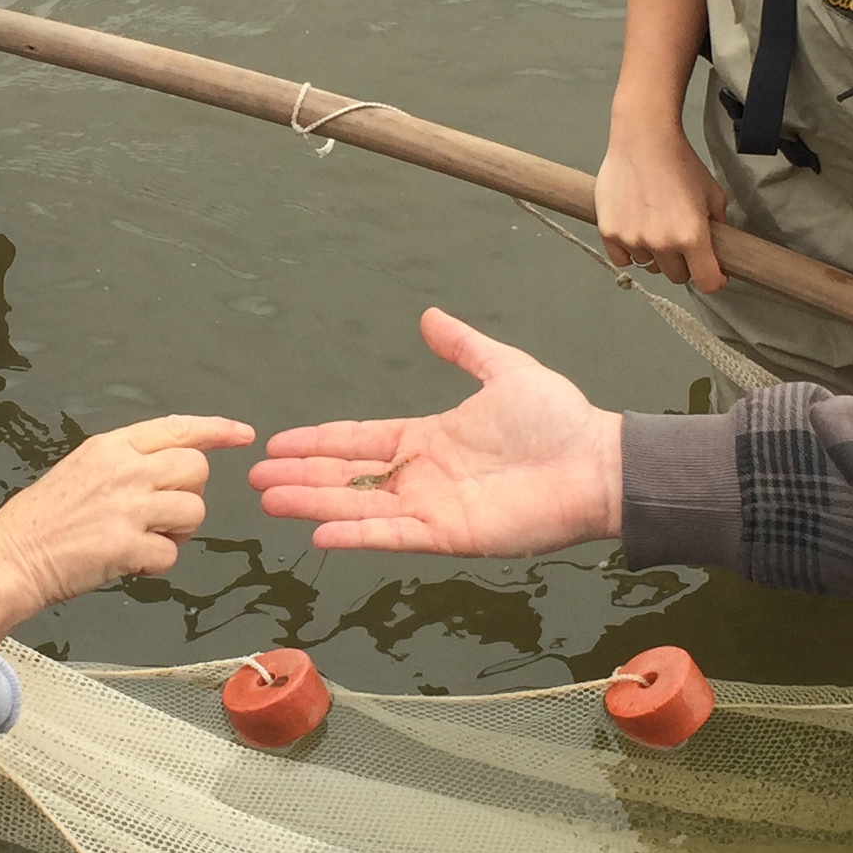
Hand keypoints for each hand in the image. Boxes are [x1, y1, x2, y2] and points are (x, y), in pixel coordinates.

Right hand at [0, 414, 255, 638]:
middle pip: (196, 469)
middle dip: (190, 492)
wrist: (11, 558)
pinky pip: (171, 554)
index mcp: (111, 447)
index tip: (242, 434)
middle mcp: (124, 470)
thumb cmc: (41, 520)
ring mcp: (128, 507)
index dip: (216, 429)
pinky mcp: (127, 546)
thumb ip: (124, 463)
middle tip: (164, 513)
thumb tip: (168, 469)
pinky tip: (131, 562)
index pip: (177, 427)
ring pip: (194, 512)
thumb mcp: (81, 469)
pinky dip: (157, 564)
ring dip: (178, 532)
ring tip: (145, 539)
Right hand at [250, 309, 620, 553]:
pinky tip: (320, 535)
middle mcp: (422, 476)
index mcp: (429, 439)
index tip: (277, 443)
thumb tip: (429, 317)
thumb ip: (463, 347)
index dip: (318, 442)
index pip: (359, 441)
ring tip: (270, 502)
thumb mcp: (503, 369)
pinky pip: (394, 535)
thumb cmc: (558, 419)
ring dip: (314, 505)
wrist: (597, 463)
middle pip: (347, 478)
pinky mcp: (450, 535)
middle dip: (300, 477)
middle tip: (255, 479)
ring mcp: (432, 508)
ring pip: (359, 507)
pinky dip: (357, 535)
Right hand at [596, 121, 730, 293]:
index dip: (713, 279)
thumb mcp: (712, 192)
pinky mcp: (610, 232)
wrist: (643, 139)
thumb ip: (718, 224)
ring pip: (649, 265)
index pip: (707, 282)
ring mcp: (633, 239)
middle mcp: (662, 243)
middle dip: (682, 263)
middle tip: (680, 241)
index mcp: (692, 236)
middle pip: (676, 276)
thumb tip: (718, 245)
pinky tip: (635, 229)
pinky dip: (629, 250)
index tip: (711, 273)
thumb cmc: (678, 161)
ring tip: (654, 224)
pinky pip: (623, 259)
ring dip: (654, 253)